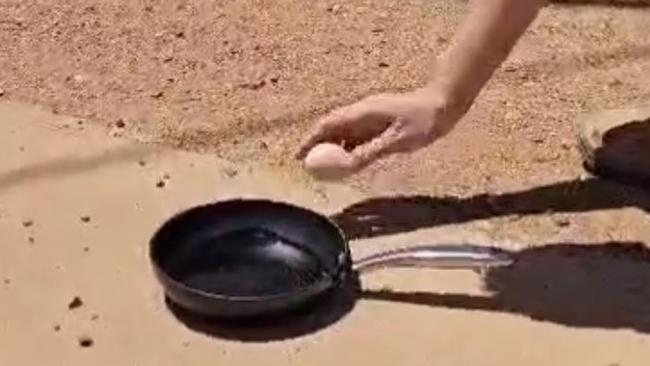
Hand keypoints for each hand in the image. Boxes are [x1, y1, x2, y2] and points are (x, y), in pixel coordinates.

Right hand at [297, 87, 464, 173]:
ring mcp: (371, 116)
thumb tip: (345, 165)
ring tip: (321, 167)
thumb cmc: (423, 121)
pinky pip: (357, 135)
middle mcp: (362, 112)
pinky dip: (346, 147)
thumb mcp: (396, 140)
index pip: (327, 126)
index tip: (298, 157)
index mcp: (362, 113)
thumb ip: (369, 152)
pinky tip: (347, 161)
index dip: (309, 141)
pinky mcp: (381, 122)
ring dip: (330, 147)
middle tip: (305, 166)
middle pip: (331, 128)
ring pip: (343, 132)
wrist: (444, 103)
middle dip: (315, 145)